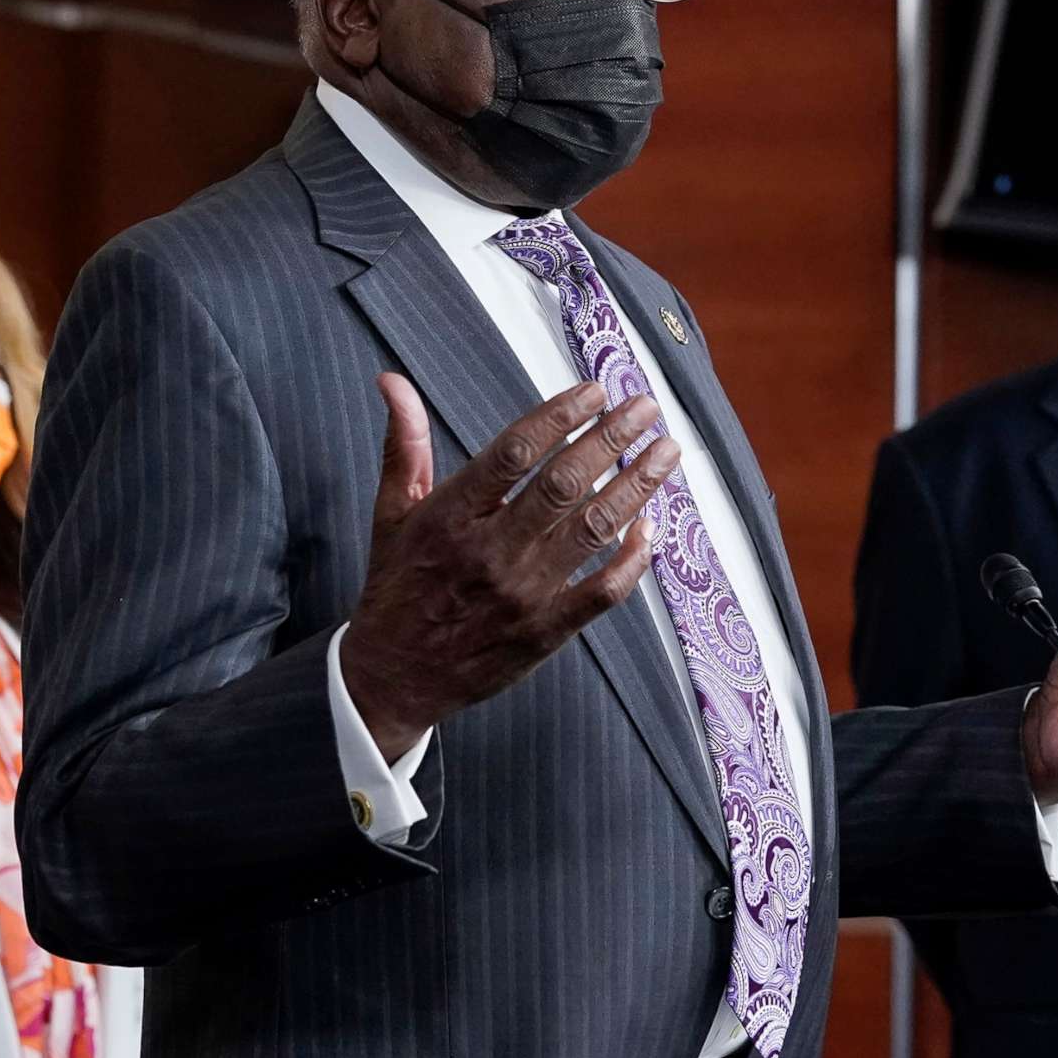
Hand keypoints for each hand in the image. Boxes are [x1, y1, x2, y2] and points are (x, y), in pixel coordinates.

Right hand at [341, 374, 676, 758]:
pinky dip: (632, 559)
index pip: (516, 453)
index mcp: (450, 516)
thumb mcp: (391, 513)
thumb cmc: (397, 587)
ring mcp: (521, 594)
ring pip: (593, 529)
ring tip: (666, 453)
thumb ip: (404, 444)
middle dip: (613, 439)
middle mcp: (490, 552)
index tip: (594, 391)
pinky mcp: (544, 632)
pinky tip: (650, 528)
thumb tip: (392, 380)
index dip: (560, 416)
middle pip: (564, 484)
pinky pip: (602, 592)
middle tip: (645, 408)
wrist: (393, 678)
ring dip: (637, 486)